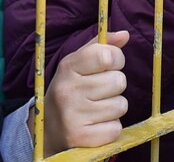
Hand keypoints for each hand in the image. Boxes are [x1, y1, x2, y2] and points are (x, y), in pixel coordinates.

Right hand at [41, 30, 129, 155]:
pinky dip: (110, 127)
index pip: (107, 55)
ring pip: (120, 105)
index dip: (117, 59)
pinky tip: (94, 124)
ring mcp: (72, 116)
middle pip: (119, 81)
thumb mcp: (78, 63)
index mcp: (68, 68)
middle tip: (98, 91)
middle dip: (115, 86)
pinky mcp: (80, 138)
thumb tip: (125, 34)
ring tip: (96, 108)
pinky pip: (115, 129)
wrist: (48, 128)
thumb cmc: (71, 89)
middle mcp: (67, 91)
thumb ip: (101, 46)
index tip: (110, 65)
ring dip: (113, 107)